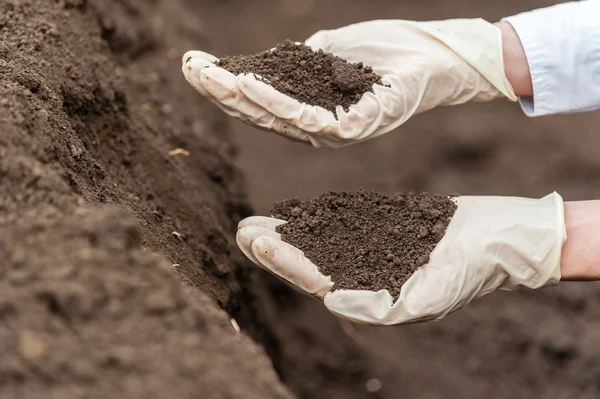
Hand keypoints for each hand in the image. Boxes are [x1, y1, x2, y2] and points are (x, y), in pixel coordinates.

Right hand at [182, 18, 516, 148]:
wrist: (438, 56)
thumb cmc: (386, 52)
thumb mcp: (327, 55)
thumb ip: (294, 65)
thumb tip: (261, 65)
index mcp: (308, 113)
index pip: (257, 102)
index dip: (223, 84)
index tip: (192, 64)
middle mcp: (317, 130)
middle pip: (258, 114)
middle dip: (220, 90)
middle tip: (188, 68)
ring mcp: (336, 133)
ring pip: (276, 119)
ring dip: (239, 95)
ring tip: (209, 75)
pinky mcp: (356, 128)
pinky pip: (309, 119)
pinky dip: (277, 100)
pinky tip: (251, 81)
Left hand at [236, 193, 565, 324]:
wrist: (503, 238)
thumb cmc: (472, 268)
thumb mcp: (430, 295)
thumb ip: (382, 308)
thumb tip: (333, 303)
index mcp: (371, 297)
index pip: (317, 281)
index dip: (286, 262)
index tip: (259, 240)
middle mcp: (366, 277)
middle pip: (310, 265)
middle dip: (274, 250)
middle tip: (241, 230)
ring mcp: (372, 253)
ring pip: (319, 245)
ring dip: (286, 234)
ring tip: (253, 222)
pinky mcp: (381, 230)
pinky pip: (341, 226)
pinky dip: (315, 220)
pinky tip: (291, 212)